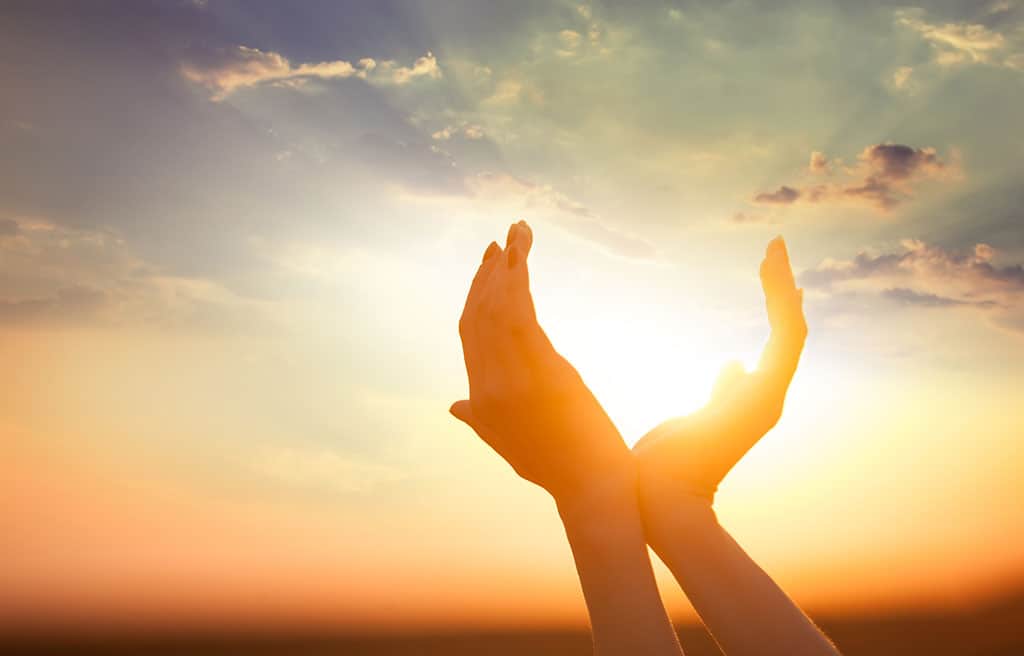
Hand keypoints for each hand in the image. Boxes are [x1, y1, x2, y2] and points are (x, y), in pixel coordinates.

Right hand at [450, 221, 632, 502]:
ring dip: (506, 268)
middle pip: (478, 316)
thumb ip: (478, 420)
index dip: (473, 296)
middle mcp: (487, 386)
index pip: (469, 334)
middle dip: (486, 274)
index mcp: (479, 399)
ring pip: (498, 310)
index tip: (486, 266)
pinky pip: (521, 316)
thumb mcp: (508, 443)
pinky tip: (523, 259)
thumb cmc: (558, 468)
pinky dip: (519, 282)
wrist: (591, 491)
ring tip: (516, 234)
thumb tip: (453, 406)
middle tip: (498, 241)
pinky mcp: (542, 373)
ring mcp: (512, 380)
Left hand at [634, 237, 806, 503]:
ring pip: (790, 330)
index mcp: (752, 399)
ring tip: (774, 248)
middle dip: (781, 289)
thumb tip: (733, 363)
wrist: (660, 499)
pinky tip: (776, 274)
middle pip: (787, 332)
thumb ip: (722, 391)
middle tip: (775, 249)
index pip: (776, 344)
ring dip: (782, 287)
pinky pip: (784, 339)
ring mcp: (770, 396)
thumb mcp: (694, 416)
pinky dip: (781, 304)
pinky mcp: (765, 395)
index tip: (777, 278)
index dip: (778, 307)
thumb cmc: (667, 464)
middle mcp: (767, 396)